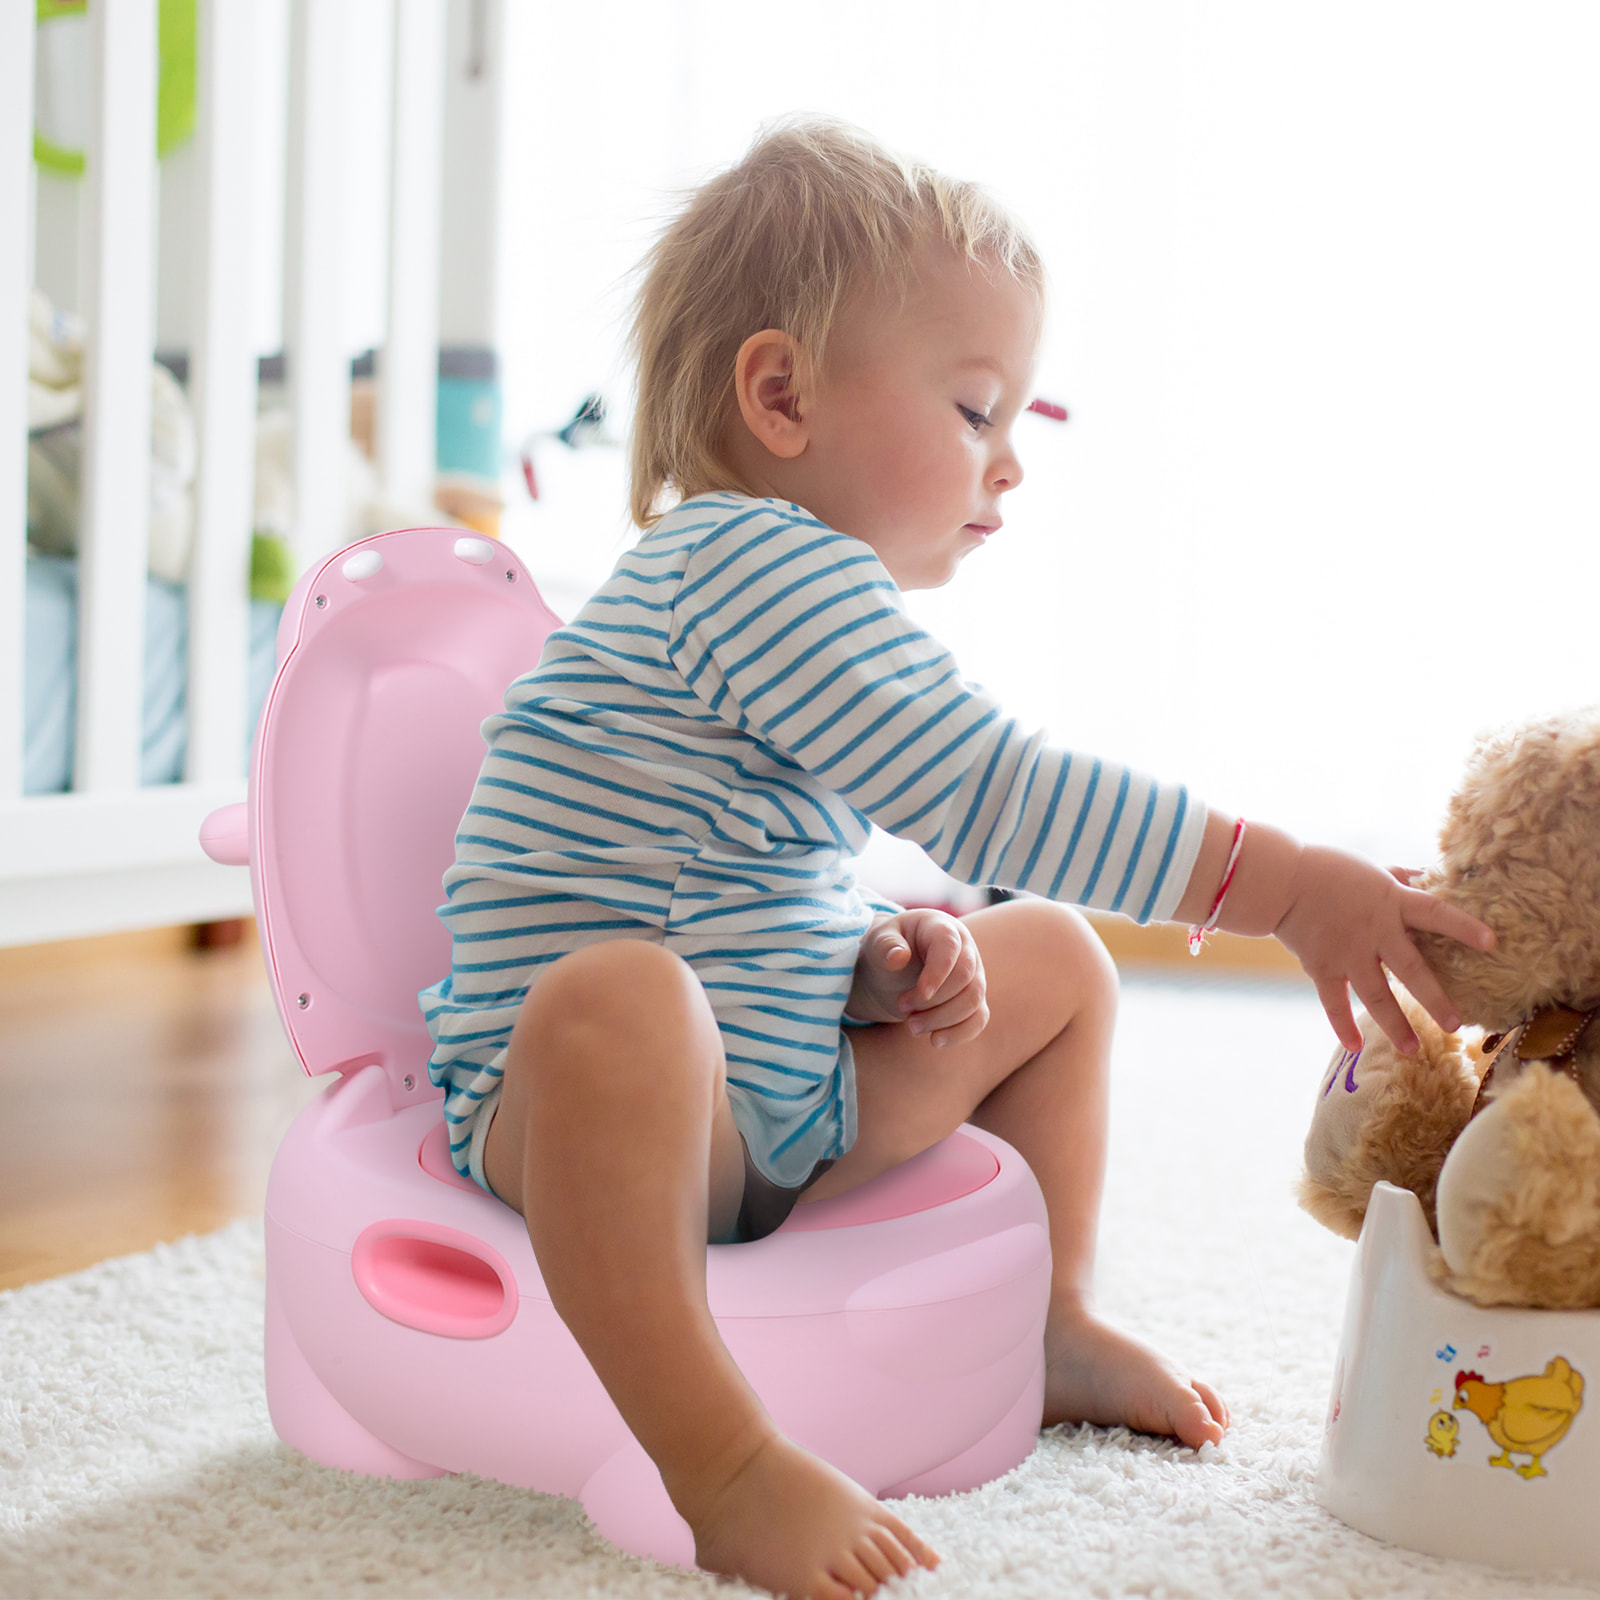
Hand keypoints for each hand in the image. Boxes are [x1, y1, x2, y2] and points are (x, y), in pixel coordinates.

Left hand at [849, 909, 988, 1046]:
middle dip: (934, 1000)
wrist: (892, 968)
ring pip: (973, 1001)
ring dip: (943, 1019)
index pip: (949, 947)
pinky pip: (978, 1019)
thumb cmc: (887, 949)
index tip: (916, 996)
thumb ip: (885, 945)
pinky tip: (935, 1041)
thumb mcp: (878, 941)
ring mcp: (973, 975)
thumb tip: (897, 957)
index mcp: (941, 928)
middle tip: (901, 1007)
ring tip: (911, 1027)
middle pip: (965, 977)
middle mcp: (965, 949)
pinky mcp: (972, 999)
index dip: (937, 973)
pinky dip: (960, 1033)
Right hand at [1273, 845, 1493, 1055]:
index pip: (1435, 913)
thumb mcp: (1372, 869)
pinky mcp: (1321, 966)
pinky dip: (1342, 1025)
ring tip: (1413, 1050)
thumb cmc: (1328, 868)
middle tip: (1454, 1025)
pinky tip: (1354, 1046)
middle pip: (1411, 970)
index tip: (1492, 943)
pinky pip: (1334, 1002)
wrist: (1279, 880)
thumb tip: (1430, 879)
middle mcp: (1374, 931)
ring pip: (1376, 996)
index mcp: (1391, 902)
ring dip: (1396, 1024)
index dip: (1463, 927)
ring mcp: (1347, 953)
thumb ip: (1401, 879)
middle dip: (1434, 999)